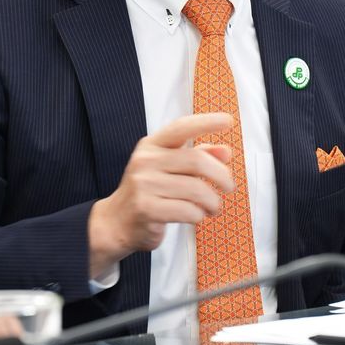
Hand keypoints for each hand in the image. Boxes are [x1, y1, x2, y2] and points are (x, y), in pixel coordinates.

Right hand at [88, 113, 234, 277]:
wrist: (115, 223)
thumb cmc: (147, 193)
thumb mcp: (169, 169)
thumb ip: (197, 157)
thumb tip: (225, 152)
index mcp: (152, 145)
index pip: (181, 128)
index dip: (206, 122)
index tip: (227, 121)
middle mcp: (146, 160)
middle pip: (196, 161)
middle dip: (221, 175)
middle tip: (229, 187)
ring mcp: (144, 184)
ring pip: (196, 189)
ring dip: (212, 201)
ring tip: (213, 207)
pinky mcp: (146, 208)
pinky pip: (188, 210)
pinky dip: (199, 215)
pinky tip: (196, 216)